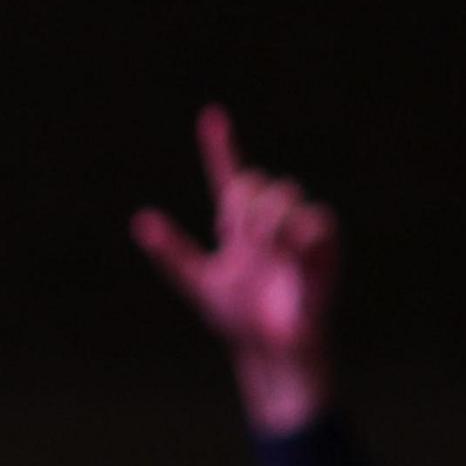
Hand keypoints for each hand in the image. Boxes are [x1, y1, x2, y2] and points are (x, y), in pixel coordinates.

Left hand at [132, 106, 338, 435]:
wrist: (270, 349)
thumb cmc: (236, 318)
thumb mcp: (198, 281)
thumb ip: (172, 252)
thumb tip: (142, 219)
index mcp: (237, 229)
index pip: (229, 179)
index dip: (220, 148)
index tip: (211, 115)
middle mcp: (267, 224)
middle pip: (252, 183)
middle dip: (243, 204)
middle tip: (242, 237)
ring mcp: (296, 234)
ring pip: (283, 196)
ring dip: (268, 217)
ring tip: (266, 245)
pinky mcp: (323, 249)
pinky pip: (318, 221)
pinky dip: (302, 230)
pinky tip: (292, 246)